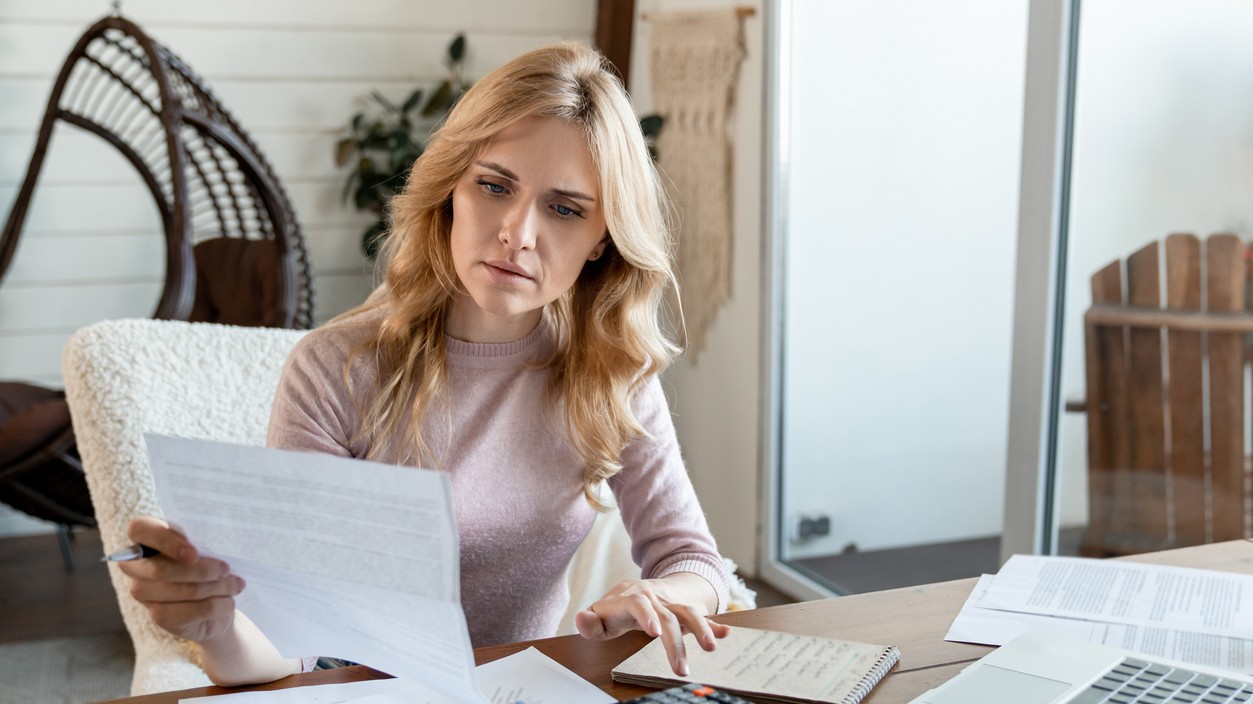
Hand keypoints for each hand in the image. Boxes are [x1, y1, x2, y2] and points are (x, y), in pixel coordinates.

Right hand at [117, 516, 243, 643]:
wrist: (217, 600)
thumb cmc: (209, 562)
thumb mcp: (208, 545)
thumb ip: (203, 540)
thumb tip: (220, 542)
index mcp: (145, 537)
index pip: (139, 530)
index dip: (165, 541)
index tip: (194, 554)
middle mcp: (136, 566)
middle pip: (161, 569)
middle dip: (201, 570)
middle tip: (226, 569)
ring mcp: (143, 593)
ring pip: (181, 590)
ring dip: (216, 587)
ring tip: (236, 584)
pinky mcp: (159, 617)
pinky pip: (190, 612)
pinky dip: (217, 606)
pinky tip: (229, 602)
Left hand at [574, 576, 730, 676]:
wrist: (637, 588)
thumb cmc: (615, 608)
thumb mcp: (599, 615)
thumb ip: (589, 621)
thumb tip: (581, 618)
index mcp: (630, 598)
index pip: (638, 603)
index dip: (646, 615)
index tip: (654, 632)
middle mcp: (653, 599)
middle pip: (668, 616)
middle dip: (677, 643)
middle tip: (681, 670)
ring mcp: (670, 603)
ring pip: (688, 612)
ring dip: (702, 629)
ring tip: (711, 648)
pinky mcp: (683, 610)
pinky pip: (700, 615)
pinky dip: (714, 624)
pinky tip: (726, 633)